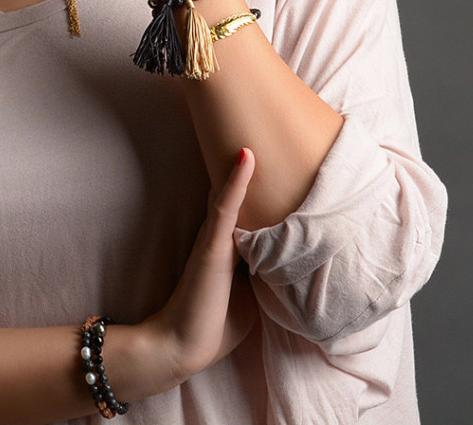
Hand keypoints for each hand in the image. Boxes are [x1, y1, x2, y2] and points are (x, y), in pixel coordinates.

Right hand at [139, 150, 258, 384]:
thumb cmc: (214, 325)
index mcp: (231, 248)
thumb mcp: (250, 298)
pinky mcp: (213, 246)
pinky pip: (226, 206)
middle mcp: (222, 236)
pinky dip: (237, 181)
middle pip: (240, 192)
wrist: (181, 346)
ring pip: (232, 190)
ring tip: (255, 128)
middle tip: (263, 127)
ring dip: (242, 163)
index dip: (260, 184)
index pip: (250, 210)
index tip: (276, 157)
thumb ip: (264, 277)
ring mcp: (216, 238)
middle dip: (250, 164)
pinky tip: (246, 157)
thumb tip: (291, 267)